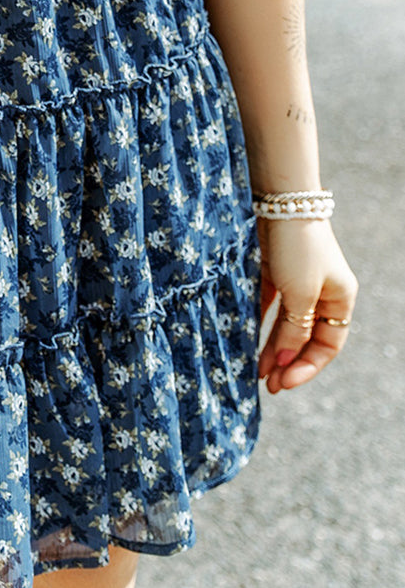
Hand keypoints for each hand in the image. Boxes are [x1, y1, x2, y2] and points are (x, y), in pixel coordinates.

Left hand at [257, 216, 358, 393]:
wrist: (281, 201)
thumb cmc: (299, 248)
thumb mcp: (300, 294)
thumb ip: (294, 330)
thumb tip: (284, 363)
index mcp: (340, 300)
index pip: (327, 346)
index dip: (307, 367)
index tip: (285, 382)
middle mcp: (321, 294)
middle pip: (305, 338)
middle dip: (287, 362)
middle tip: (268, 386)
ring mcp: (297, 283)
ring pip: (285, 325)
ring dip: (272, 348)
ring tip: (256, 372)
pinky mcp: (274, 272)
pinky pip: (269, 306)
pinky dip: (260, 324)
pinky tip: (247, 340)